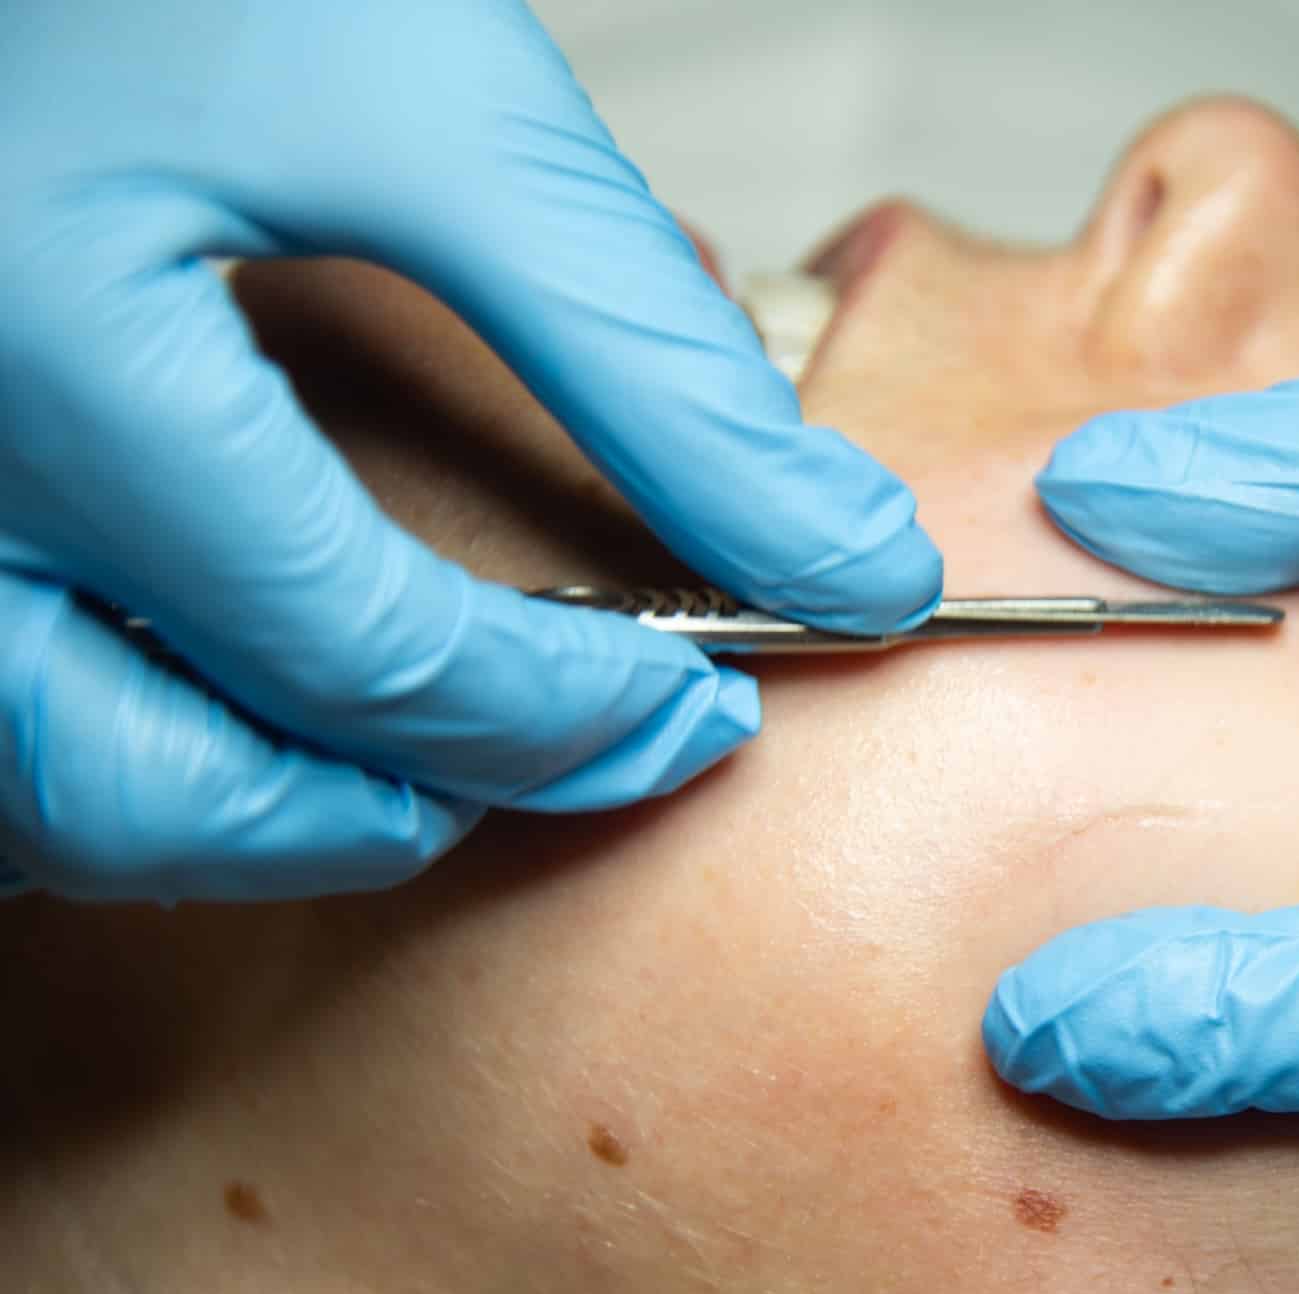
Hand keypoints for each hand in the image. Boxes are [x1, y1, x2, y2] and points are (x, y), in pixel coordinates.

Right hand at [0, 0, 940, 900]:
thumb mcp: (437, 112)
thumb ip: (645, 358)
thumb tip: (851, 558)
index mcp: (53, 356)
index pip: (355, 654)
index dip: (564, 719)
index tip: (701, 706)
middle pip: (146, 787)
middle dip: (387, 812)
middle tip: (559, 754)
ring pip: (35, 791)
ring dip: (236, 812)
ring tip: (414, 746)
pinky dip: (117, 748)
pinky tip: (245, 689)